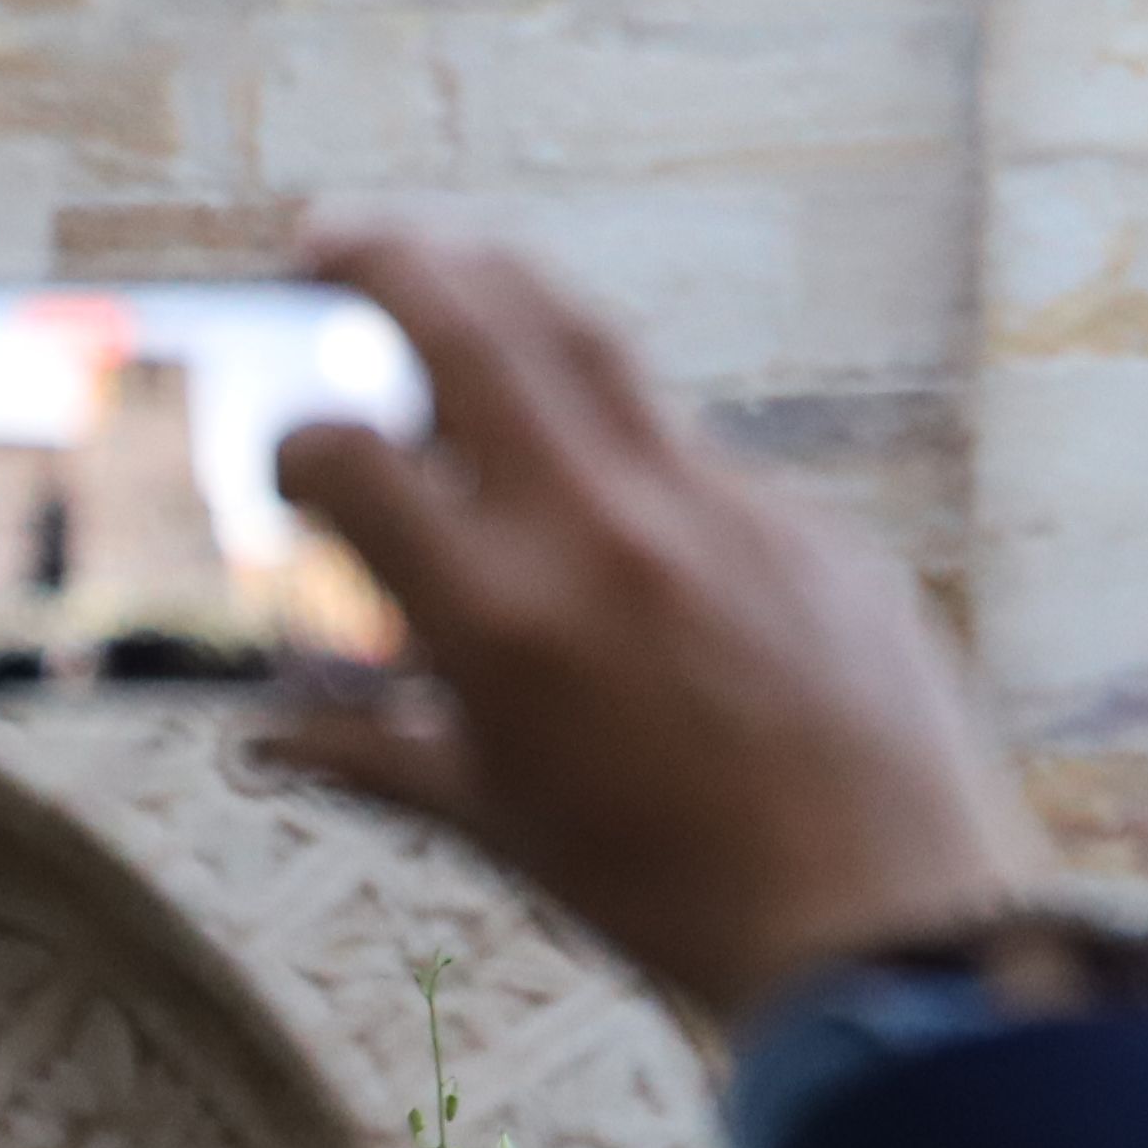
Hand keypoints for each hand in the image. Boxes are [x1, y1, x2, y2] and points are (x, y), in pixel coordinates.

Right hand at [266, 222, 1034, 1025]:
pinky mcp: (801, 512)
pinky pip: (688, 445)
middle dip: (389, 259)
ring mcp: (715, 502)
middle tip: (331, 236)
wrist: (880, 912)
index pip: (352, 462)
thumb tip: (267, 736)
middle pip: (475, 328)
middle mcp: (600, 528)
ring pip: (591, 342)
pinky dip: (622, 435)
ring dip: (506, 289)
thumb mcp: (499, 827)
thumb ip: (374, 757)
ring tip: (448, 268)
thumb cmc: (671, 890)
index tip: (288, 455)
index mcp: (502, 616)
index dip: (298, 446)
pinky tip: (598, 472)